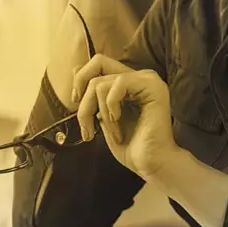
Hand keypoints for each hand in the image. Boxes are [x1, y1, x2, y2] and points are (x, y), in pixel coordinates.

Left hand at [73, 54, 178, 179]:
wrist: (151, 164)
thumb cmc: (131, 147)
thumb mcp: (103, 117)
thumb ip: (93, 95)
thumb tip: (74, 69)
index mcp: (129, 82)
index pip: (98, 64)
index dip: (81, 80)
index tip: (76, 105)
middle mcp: (139, 76)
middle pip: (97, 62)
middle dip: (84, 95)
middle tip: (86, 121)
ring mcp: (147, 79)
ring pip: (102, 82)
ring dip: (98, 112)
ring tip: (111, 130)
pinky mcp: (153, 86)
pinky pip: (118, 84)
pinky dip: (111, 108)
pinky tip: (119, 122)